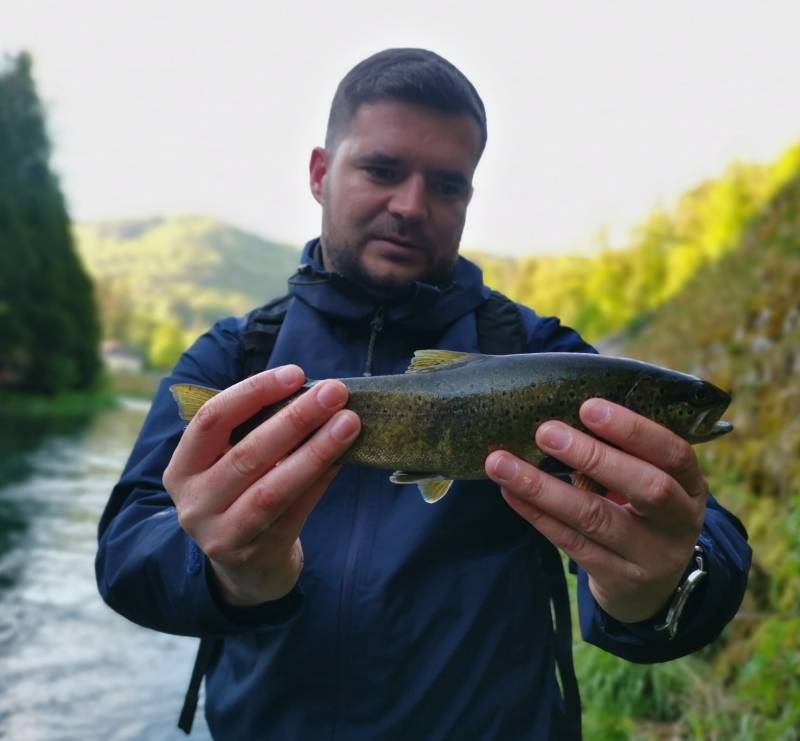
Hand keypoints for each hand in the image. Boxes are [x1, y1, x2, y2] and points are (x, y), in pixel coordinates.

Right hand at [163, 365, 360, 606]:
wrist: (245, 570)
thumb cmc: (241, 496)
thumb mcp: (228, 464)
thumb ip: (254, 430)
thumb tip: (312, 392)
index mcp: (182, 468)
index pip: (211, 419)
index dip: (253, 392)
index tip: (295, 373)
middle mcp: (195, 502)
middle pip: (248, 453)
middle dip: (296, 418)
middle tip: (334, 392)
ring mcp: (224, 533)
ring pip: (273, 487)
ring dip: (316, 450)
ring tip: (349, 422)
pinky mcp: (258, 554)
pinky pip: (296, 509)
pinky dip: (322, 479)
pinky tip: (344, 457)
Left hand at [485, 398, 707, 623]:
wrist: (653, 588)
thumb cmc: (644, 512)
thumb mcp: (653, 481)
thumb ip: (625, 452)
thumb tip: (564, 408)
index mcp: (691, 486)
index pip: (674, 454)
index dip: (634, 430)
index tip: (588, 407)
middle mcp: (678, 522)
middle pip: (646, 488)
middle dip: (593, 456)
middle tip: (545, 432)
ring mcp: (649, 555)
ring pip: (595, 518)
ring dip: (543, 487)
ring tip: (502, 463)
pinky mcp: (617, 578)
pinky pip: (571, 542)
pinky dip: (536, 514)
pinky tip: (510, 492)